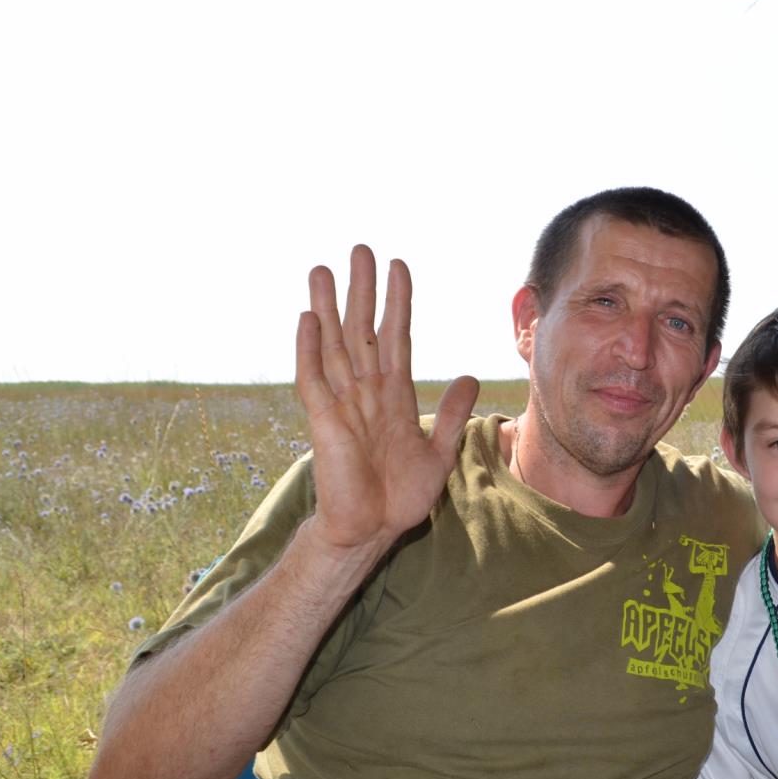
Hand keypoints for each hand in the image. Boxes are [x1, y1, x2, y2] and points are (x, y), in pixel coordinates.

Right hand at [295, 245, 478, 554]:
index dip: (398, 302)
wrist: (372, 529)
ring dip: (327, 308)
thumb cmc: (401, 495)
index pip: (396, 336)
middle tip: (360, 249)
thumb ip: (452, 414)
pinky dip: (309, 349)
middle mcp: (365, 391)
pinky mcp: (323, 422)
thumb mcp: (439, 450)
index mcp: (393, 394)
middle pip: (361, 330)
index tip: (398, 265)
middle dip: (361, 290)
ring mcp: (342, 403)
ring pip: (333, 345)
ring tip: (322, 269)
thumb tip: (469, 377)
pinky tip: (308, 319)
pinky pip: (313, 379)